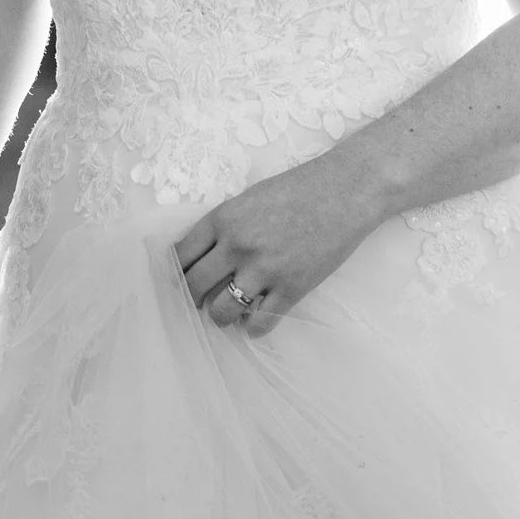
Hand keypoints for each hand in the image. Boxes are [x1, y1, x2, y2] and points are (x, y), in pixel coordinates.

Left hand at [176, 153, 380, 336]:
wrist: (346, 192)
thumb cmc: (298, 189)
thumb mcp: (249, 198)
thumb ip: (224, 226)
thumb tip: (201, 256)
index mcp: (223, 219)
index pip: (180, 256)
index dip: (174, 273)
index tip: (176, 281)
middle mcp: (238, 246)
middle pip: (194, 286)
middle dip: (192, 298)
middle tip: (198, 301)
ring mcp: (265, 270)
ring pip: (221, 312)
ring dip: (219, 317)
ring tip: (225, 315)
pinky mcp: (292, 289)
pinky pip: (260, 323)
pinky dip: (252, 329)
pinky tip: (253, 323)